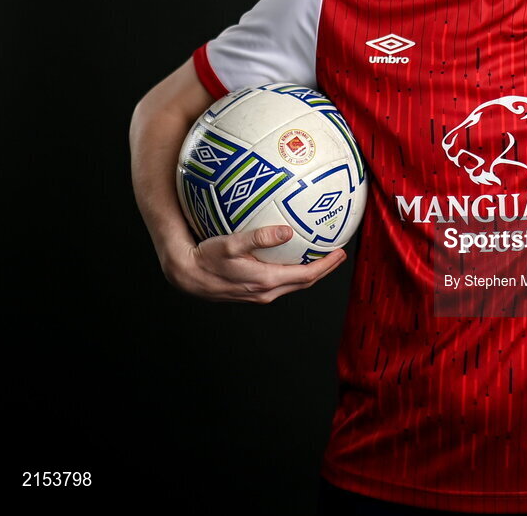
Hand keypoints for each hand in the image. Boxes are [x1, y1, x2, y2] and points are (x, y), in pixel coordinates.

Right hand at [163, 225, 346, 303]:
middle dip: (323, 269)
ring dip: (309, 272)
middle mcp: (265, 292)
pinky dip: (293, 272)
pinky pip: (280, 282)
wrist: (186, 275)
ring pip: (292, 284)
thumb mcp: (231, 244)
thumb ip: (259, 237)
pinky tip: (291, 258)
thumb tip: (287, 231)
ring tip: (320, 256)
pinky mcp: (251, 291)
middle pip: (304, 282)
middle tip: (337, 254)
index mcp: (266, 281)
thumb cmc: (207, 257)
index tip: (340, 253)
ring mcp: (258, 294)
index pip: (306, 275)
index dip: (326, 265)